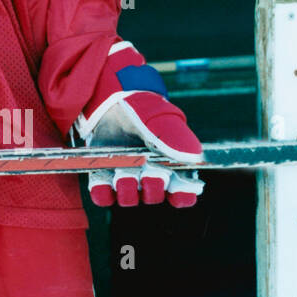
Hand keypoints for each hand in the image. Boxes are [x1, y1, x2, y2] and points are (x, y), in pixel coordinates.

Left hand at [76, 41, 204, 208]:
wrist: (110, 98)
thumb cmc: (142, 109)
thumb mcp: (160, 120)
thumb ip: (175, 138)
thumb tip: (194, 158)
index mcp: (170, 164)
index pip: (183, 194)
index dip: (182, 195)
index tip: (178, 188)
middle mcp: (149, 174)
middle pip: (154, 196)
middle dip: (153, 187)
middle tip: (150, 173)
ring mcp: (125, 176)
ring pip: (129, 198)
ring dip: (127, 190)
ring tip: (124, 174)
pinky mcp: (102, 174)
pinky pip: (102, 196)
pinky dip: (103, 192)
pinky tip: (105, 180)